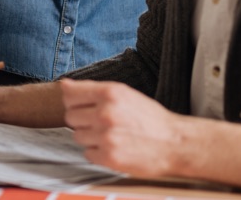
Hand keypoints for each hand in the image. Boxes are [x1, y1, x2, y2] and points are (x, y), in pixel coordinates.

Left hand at [60, 79, 186, 176]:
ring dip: (91, 138)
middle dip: (84, 121)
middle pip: (70, 117)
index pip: (69, 95)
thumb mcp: (125, 94)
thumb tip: (63, 85)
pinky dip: (98, 153)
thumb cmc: (149, 118)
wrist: (177, 143)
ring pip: (78, 136)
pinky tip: (116, 148)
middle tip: (104, 124)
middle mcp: (106, 113)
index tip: (84, 107)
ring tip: (113, 136)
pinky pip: (87, 153)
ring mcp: (106, 136)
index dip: (74, 102)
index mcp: (110, 93)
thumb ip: (92, 90)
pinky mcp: (109, 156)